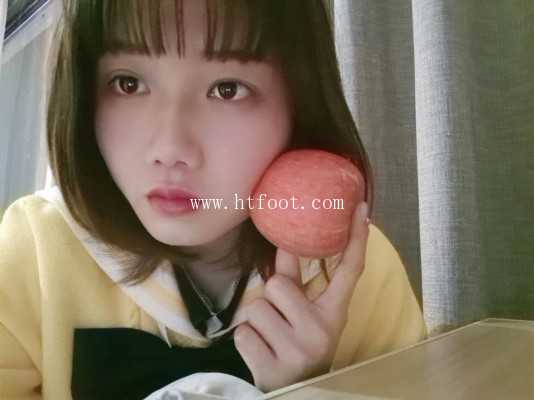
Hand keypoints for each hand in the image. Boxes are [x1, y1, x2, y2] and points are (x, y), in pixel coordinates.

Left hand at [234, 202, 369, 392]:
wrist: (296, 390)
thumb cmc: (298, 344)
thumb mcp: (308, 316)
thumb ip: (297, 281)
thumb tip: (285, 241)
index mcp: (335, 314)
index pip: (349, 271)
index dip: (356, 239)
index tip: (361, 209)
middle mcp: (321, 331)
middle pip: (278, 285)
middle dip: (272, 298)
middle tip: (280, 318)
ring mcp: (298, 351)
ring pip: (256, 308)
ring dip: (257, 321)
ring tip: (272, 337)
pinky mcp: (272, 368)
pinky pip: (242, 333)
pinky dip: (247, 340)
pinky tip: (262, 352)